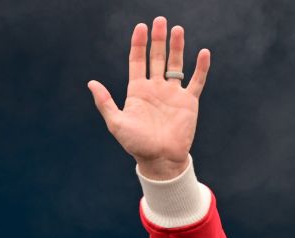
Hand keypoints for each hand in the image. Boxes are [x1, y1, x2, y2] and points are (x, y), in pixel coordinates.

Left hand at [87, 17, 211, 179]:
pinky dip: (200, 67)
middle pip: (156, 58)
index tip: (141, 27)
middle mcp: (155, 88)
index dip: (139, 44)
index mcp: (137, 91)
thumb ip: (105, 102)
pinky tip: (203, 52)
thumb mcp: (116, 123)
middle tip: (160, 20)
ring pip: (175, 64)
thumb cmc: (136, 144)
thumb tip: (91, 83)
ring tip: (177, 29)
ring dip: (177, 47)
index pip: (137, 61)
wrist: (160, 160)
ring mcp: (172, 93)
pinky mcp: (188, 102)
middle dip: (158, 39)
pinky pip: (196, 80)